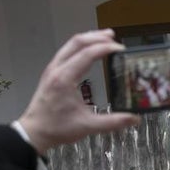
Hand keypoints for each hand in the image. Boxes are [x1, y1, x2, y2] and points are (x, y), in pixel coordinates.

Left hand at [17, 30, 139, 152]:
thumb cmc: (58, 128)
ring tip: (104, 38)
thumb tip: (135, 119)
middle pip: (77, 42)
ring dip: (88, 39)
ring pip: (70, 45)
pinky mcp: (51, 73)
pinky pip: (66, 52)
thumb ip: (113, 122)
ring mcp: (52, 69)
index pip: (87, 54)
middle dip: (96, 37)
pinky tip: (89, 51)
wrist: (34, 132)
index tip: (121, 49)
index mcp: (65, 79)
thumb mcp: (88, 126)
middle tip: (114, 37)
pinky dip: (80, 46)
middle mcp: (57, 69)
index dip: (106, 48)